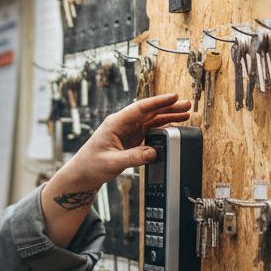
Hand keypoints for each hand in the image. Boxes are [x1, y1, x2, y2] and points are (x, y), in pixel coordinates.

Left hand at [64, 93, 190, 189]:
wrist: (83, 174)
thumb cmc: (91, 165)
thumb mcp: (112, 163)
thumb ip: (133, 157)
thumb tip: (154, 153)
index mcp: (115, 123)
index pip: (139, 108)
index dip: (157, 102)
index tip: (173, 97)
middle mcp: (123, 124)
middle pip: (149, 112)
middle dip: (168, 107)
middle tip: (187, 105)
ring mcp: (128, 131)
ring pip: (152, 120)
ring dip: (168, 116)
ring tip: (186, 114)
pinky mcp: (132, 139)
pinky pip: (150, 130)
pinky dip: (163, 128)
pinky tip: (174, 127)